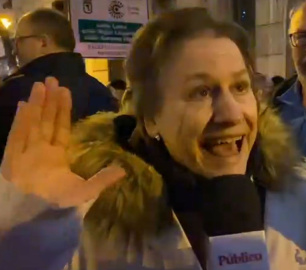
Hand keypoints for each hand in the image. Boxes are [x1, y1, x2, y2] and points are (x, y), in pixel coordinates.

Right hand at [0, 77, 124, 207]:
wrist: (33, 215)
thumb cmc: (58, 204)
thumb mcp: (85, 192)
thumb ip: (103, 180)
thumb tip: (124, 170)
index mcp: (57, 158)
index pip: (60, 128)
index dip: (63, 110)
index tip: (66, 92)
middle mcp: (40, 152)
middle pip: (45, 121)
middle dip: (49, 101)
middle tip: (53, 80)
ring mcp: (25, 153)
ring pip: (32, 123)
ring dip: (36, 105)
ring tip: (41, 85)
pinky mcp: (11, 158)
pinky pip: (16, 135)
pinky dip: (20, 120)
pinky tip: (23, 104)